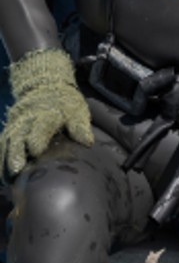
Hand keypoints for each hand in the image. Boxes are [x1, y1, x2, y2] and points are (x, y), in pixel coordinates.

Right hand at [0, 48, 92, 181]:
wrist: (45, 86)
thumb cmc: (66, 103)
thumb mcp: (77, 110)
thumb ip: (80, 126)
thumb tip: (87, 141)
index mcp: (48, 113)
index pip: (41, 125)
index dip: (37, 137)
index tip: (36, 150)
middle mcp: (28, 119)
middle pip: (19, 135)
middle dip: (16, 152)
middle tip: (16, 169)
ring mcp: (17, 124)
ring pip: (8, 141)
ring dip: (6, 158)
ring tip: (7, 176)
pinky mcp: (10, 129)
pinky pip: (2, 143)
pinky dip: (1, 157)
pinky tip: (2, 174)